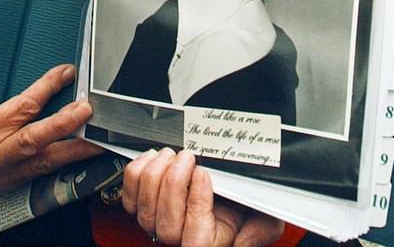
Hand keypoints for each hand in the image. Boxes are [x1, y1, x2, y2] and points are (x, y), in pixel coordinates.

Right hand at [0, 63, 100, 192]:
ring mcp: (1, 175)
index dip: (46, 88)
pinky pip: (39, 175)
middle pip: (35, 142)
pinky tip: (80, 154)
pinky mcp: (7, 184)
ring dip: (74, 151)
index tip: (67, 71)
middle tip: (88, 111)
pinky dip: (61, 164)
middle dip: (65, 127)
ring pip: (43, 165)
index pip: (20, 108)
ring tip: (99, 139)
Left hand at [122, 148, 284, 246]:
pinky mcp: (142, 205)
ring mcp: (159, 222)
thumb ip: (261, 229)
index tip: (204, 173)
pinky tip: (153, 159)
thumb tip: (243, 240)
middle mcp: (181, 237)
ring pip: (144, 210)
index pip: (197, 238)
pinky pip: (128, 197)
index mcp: (210, 242)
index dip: (197, 202)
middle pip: (166, 225)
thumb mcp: (264, 213)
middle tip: (188, 157)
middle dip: (174, 183)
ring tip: (172, 154)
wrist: (224, 180)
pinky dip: (137, 173)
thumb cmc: (242, 197)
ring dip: (156, 174)